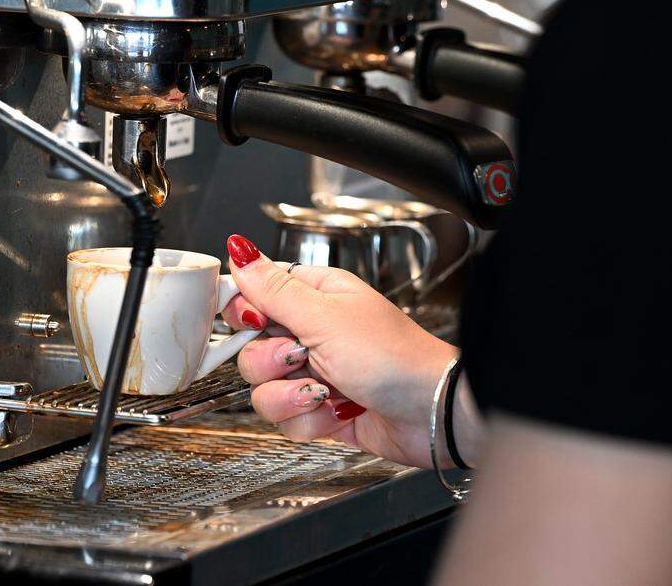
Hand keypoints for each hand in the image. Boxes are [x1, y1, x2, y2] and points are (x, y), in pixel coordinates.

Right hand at [221, 234, 482, 468]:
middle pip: (251, 347)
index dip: (245, 312)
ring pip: (262, 388)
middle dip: (271, 361)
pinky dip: (309, 420)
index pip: (255, 295)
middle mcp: (311, 333)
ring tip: (324, 390)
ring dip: (290, 395)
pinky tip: (337, 411)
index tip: (254, 322)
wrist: (431, 413)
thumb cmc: (393, 356)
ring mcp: (314, 373)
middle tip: (301, 356)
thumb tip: (240, 251)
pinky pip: (285, 418)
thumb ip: (274, 288)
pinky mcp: (319, 409)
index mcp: (314, 297)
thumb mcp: (324, 316)